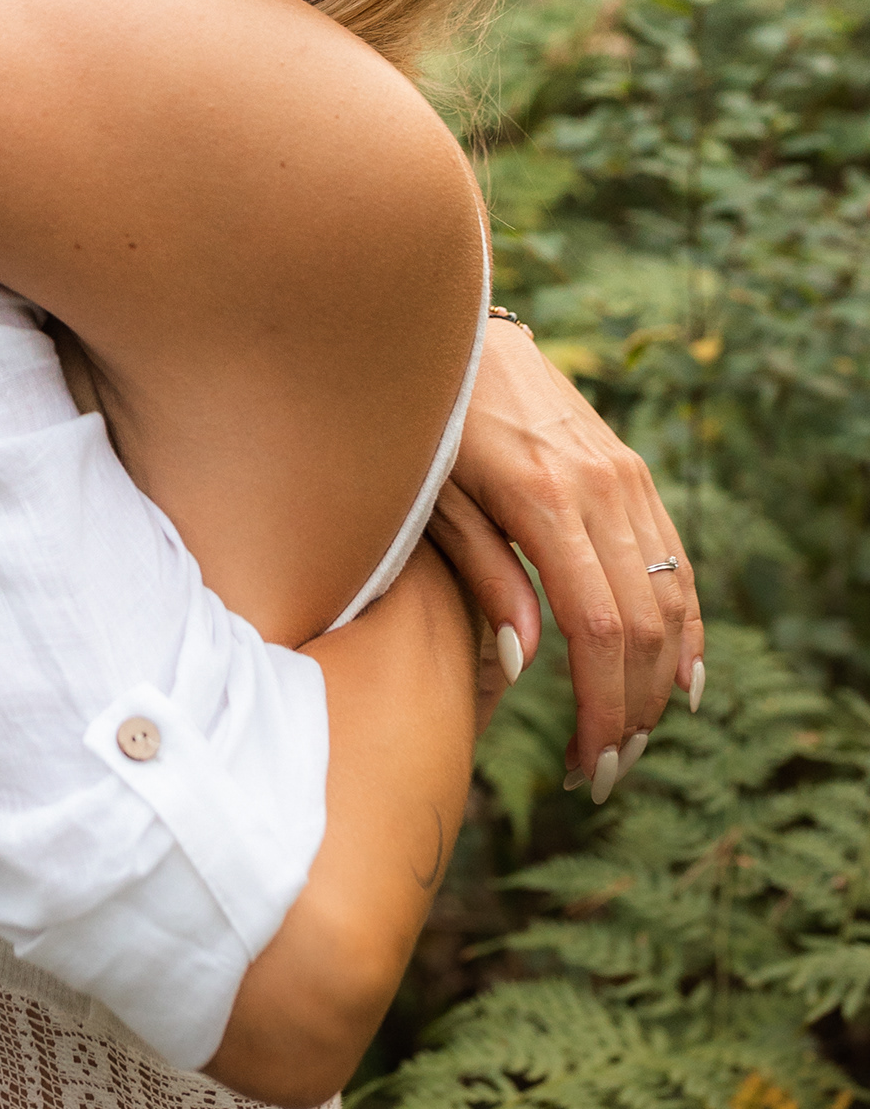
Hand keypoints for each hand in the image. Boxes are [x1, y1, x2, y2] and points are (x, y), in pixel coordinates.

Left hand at [425, 320, 703, 796]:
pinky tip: (679, 677)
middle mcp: (600, 487)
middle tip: (603, 772)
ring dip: (661, 681)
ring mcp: (625, 476)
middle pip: (644, 624)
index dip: (601, 706)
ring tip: (632, 740)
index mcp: (544, 499)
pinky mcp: (632, 471)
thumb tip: (525, 664)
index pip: (598, 628)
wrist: (452, 335)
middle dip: (632, 711)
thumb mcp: (432, 501)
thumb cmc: (424, 426)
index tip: (585, 763)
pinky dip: (685, 625)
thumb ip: (481, 576)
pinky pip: (676, 561)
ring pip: (671, 597)